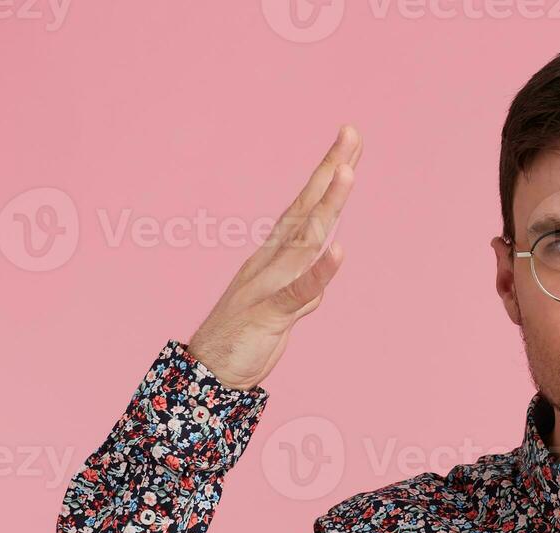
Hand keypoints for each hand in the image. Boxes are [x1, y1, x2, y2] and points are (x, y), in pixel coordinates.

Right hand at [185, 124, 361, 390]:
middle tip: (351, 132)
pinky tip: (340, 251)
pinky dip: (320, 272)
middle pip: (308, 209)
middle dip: (331, 170)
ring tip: (348, 172)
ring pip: (306, 239)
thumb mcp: (282, 308)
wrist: (208, 373)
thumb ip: (305, 288)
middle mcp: (273, 261)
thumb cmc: (244, 336)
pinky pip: (299, 291)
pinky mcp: (271, 313)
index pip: (307, 208)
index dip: (328, 175)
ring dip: (328, 205)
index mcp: (276, 256)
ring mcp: (271, 284)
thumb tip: (324, 272)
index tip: (349, 141)